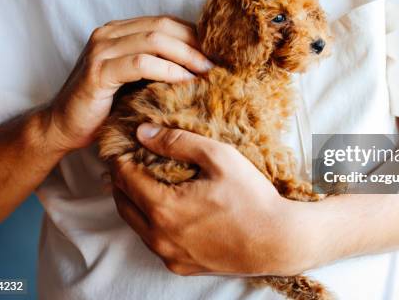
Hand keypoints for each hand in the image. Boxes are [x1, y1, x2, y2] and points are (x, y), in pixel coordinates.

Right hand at [41, 16, 213, 153]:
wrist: (62, 127)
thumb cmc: (104, 108)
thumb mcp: (136, 82)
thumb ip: (159, 68)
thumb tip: (202, 67)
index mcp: (119, 31)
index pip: (165, 22)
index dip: (194, 34)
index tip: (218, 53)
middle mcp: (108, 34)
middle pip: (163, 26)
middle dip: (195, 43)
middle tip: (218, 63)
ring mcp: (101, 49)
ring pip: (154, 40)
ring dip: (186, 56)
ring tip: (206, 72)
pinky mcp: (98, 70)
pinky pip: (141, 64)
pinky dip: (167, 70)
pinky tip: (184, 82)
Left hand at [111, 125, 312, 276]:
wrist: (278, 241)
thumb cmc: (252, 198)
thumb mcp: (218, 157)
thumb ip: (178, 142)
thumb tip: (143, 132)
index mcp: (164, 207)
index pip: (124, 178)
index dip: (120, 158)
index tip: (124, 145)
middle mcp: (159, 237)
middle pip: (123, 203)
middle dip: (121, 180)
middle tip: (130, 161)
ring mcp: (169, 255)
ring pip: (136, 224)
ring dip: (135, 201)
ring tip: (145, 181)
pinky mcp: (181, 265)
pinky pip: (154, 241)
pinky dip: (151, 222)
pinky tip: (167, 208)